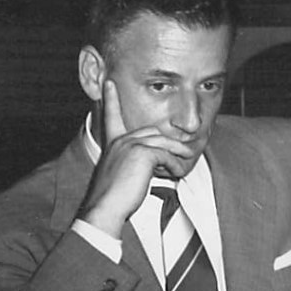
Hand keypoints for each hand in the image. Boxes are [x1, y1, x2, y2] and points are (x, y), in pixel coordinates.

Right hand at [74, 80, 203, 237]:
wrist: (105, 208)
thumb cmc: (115, 197)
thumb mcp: (123, 173)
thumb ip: (136, 161)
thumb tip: (158, 160)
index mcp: (113, 143)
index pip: (112, 116)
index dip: (110, 99)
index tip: (109, 82)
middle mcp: (120, 140)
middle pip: (154, 133)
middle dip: (170, 145)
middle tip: (182, 156)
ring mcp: (130, 145)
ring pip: (164, 143)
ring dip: (177, 155)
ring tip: (184, 165)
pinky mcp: (142, 153)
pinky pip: (168, 154)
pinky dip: (175, 165)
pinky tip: (175, 174)